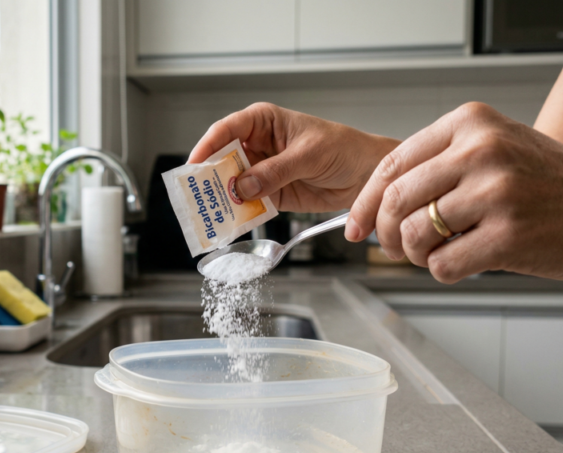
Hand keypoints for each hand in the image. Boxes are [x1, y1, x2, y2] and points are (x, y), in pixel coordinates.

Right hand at [189, 103, 398, 211]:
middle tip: (199, 194)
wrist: (367, 174)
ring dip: (223, 198)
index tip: (195, 165)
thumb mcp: (308, 155)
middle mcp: (258, 145)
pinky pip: (248, 203)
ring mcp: (262, 171)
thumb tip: (243, 186)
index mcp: (263, 122)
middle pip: (223, 159)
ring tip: (211, 212)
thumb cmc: (343, 148)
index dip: (208, 146)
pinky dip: (240, 213)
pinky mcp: (271, 194)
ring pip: (232, 184)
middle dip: (211, 177)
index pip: (227, 130)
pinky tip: (232, 221)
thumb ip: (275, 171)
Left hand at [346, 102, 562, 283]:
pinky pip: (442, 265)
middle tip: (395, 249)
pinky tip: (467, 262)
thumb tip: (376, 205)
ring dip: (416, 256)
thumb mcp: (497, 150)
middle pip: (396, 200)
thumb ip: (440, 165)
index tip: (355, 226)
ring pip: (414, 235)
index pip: (392, 163)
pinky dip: (444, 272)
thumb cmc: (553, 186)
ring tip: (439, 254)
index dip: (365, 202)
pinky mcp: (508, 235)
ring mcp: (495, 192)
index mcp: (471, 123)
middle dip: (386, 234)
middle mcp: (481, 150)